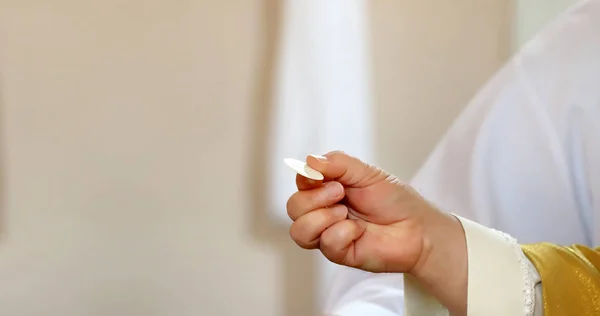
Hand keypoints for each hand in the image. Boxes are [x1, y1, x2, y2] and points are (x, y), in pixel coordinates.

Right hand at [287, 151, 452, 272]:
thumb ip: (338, 163)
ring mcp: (328, 234)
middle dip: (315, 198)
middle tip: (340, 193)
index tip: (324, 174)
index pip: (300, 181)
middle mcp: (322, 211)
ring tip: (345, 213)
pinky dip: (342, 233)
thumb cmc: (393, 199)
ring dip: (322, 218)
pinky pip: (325, 243)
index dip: (306, 177)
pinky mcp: (338, 253)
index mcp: (327, 188)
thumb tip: (309, 161)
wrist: (417, 228)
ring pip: (298, 231)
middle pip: (293, 207)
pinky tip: (358, 231)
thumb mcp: (367, 173)